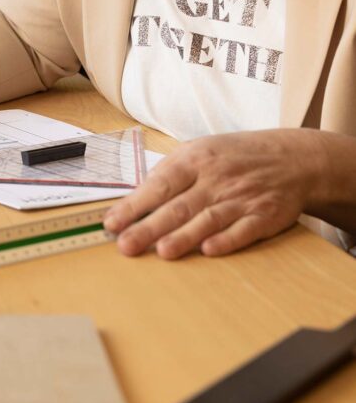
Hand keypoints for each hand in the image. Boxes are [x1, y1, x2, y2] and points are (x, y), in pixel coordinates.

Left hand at [102, 129, 324, 258]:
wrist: (291, 158)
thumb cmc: (234, 157)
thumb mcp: (200, 151)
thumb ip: (171, 172)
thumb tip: (136, 198)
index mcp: (195, 160)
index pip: (159, 184)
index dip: (134, 204)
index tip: (112, 223)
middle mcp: (215, 179)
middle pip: (178, 206)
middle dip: (150, 227)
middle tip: (125, 245)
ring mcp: (240, 198)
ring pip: (207, 219)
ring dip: (184, 236)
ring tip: (161, 252)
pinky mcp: (263, 216)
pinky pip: (243, 230)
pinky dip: (227, 240)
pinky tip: (210, 251)